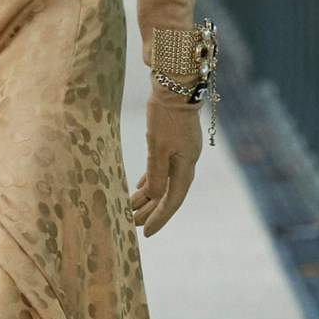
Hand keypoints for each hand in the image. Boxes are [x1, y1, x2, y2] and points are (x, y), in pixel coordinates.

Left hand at [131, 86, 203, 235]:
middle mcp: (186, 162)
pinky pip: (162, 169)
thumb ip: (156, 174)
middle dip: (151, 210)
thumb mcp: (157, 147)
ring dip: (149, 196)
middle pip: (169, 194)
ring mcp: (182, 152)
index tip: (145, 233)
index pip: (173, 200)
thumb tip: (154, 198)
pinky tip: (141, 187)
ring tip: (131, 208)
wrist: (175, 85)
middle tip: (132, 224)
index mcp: (185, 166)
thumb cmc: (165, 116)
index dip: (159, 218)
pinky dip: (151, 180)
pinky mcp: (175, 142)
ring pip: (164, 182)